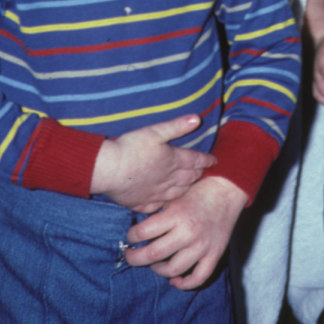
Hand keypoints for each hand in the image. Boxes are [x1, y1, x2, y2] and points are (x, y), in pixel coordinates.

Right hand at [91, 112, 217, 213]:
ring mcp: (156, 193)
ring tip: (190, 186)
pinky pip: (159, 205)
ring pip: (178, 193)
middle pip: (189, 177)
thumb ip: (176, 126)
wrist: (109, 170)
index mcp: (174, 160)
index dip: (206, 159)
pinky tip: (166, 202)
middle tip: (204, 172)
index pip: (196, 160)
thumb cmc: (131, 147)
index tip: (214, 160)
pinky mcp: (142, 203)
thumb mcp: (155, 131)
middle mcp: (169, 179)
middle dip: (198, 174)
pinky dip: (166, 203)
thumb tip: (197, 118)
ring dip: (186, 189)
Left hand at [123, 175, 246, 289]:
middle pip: (153, 254)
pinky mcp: (215, 254)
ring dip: (158, 270)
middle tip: (131, 255)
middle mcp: (188, 233)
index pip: (142, 232)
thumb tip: (138, 229)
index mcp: (175, 215)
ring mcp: (202, 246)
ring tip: (154, 263)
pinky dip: (185, 284)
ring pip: (173, 269)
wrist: (228, 189)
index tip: (130, 236)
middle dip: (135, 258)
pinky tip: (175, 280)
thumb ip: (158, 213)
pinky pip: (199, 277)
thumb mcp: (174, 195)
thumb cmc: (198, 190)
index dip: (131, 236)